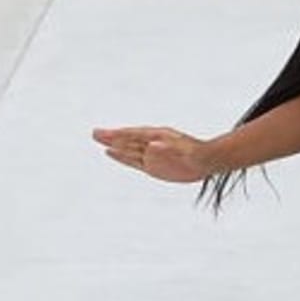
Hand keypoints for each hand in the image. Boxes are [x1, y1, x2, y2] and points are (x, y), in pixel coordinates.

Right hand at [92, 126, 211, 182]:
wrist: (205, 161)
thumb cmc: (196, 153)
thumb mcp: (184, 151)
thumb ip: (168, 149)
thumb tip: (151, 147)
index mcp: (157, 137)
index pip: (134, 135)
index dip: (119, 134)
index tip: (103, 133)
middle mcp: (151, 144)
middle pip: (127, 141)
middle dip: (111, 138)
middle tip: (94, 133)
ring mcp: (150, 155)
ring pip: (128, 150)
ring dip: (114, 146)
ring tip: (100, 142)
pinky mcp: (152, 167)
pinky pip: (132, 161)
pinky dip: (121, 157)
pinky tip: (112, 154)